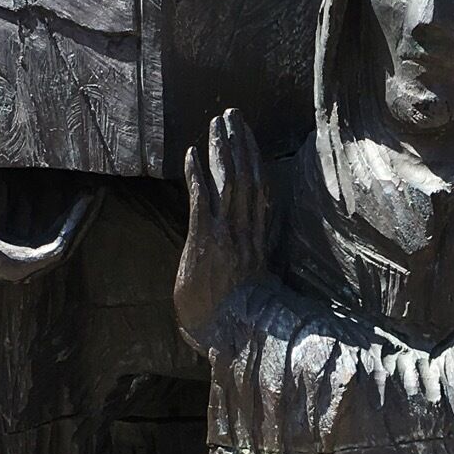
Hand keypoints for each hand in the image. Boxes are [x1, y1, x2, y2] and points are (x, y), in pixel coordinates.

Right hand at [0, 193, 100, 288]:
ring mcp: (29, 262)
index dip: (72, 229)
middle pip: (66, 247)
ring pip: (63, 243)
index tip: (84, 206)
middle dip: (83, 221)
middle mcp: (28, 269)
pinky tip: (74, 205)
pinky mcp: (26, 253)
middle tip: (97, 193)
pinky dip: (66, 223)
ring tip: (92, 194)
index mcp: (17, 269)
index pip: (56, 251)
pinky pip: (54, 239)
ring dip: (78, 221)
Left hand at [175, 109, 270, 349]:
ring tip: (216, 123)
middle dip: (240, 143)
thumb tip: (247, 267)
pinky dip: (199, 174)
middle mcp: (247, 232)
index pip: (260, 192)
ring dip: (222, 149)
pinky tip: (193, 153)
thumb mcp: (248, 291)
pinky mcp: (206, 240)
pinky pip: (203, 199)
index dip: (255, 161)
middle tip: (232, 116)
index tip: (249, 139)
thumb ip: (247, 271)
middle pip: (248, 177)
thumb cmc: (239, 323)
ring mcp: (227, 234)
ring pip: (230, 181)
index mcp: (258, 241)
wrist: (234, 337)